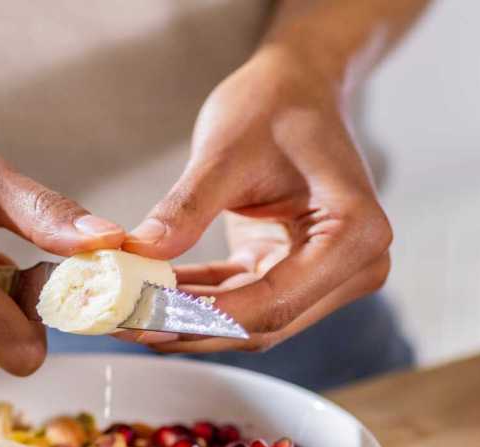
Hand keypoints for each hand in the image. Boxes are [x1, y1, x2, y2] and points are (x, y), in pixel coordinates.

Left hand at [124, 47, 391, 352]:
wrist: (298, 86)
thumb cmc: (275, 104)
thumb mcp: (225, 151)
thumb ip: (185, 208)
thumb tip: (139, 255)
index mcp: (355, 234)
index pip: (273, 301)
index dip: (204, 317)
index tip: (146, 318)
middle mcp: (355, 266)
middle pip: (264, 322)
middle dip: (190, 326)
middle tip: (124, 323)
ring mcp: (330, 276)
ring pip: (250, 321)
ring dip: (188, 320)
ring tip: (126, 314)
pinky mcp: (297, 274)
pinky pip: (242, 301)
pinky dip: (197, 301)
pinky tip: (149, 297)